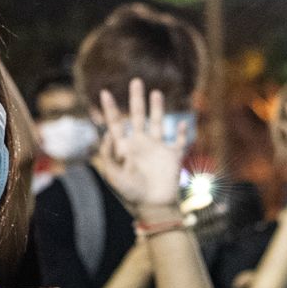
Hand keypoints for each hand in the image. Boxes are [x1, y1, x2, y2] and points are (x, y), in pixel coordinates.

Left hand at [97, 79, 189, 211]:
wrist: (153, 206)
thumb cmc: (131, 193)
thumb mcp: (113, 174)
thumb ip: (107, 154)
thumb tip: (107, 133)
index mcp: (125, 147)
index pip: (115, 123)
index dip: (111, 109)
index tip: (104, 92)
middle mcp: (141, 144)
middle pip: (137, 116)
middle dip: (136, 99)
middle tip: (136, 81)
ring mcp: (157, 148)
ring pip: (158, 122)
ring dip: (157, 108)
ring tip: (156, 92)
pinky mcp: (173, 156)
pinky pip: (179, 140)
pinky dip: (181, 132)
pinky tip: (182, 123)